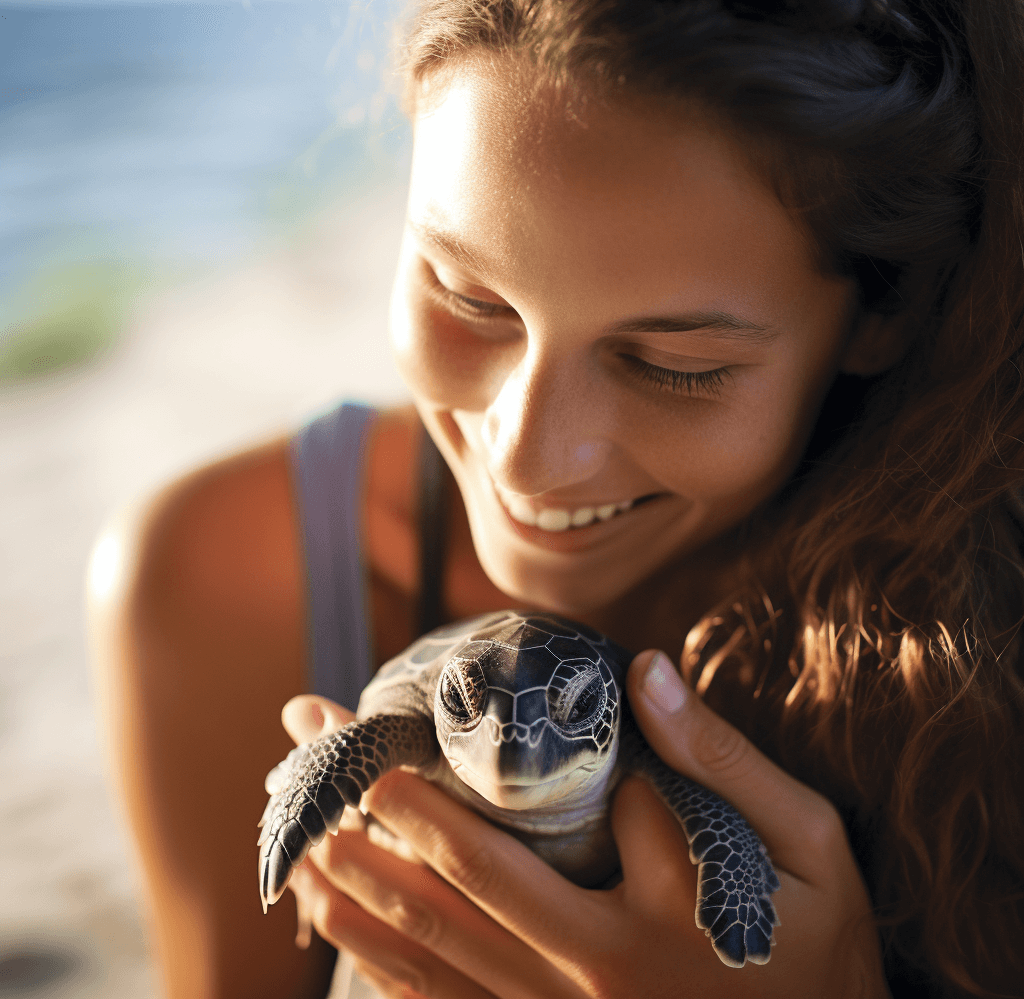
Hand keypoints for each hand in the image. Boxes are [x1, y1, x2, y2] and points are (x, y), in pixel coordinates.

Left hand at [280, 651, 890, 998]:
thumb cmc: (822, 949)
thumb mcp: (810, 846)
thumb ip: (725, 762)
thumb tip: (646, 669)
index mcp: (655, 918)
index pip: (563, 819)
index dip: (493, 766)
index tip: (415, 722)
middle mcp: (592, 977)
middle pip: (464, 882)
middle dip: (383, 811)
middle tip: (321, 754)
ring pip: (436, 953)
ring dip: (360, 890)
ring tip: (300, 838)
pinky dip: (386, 967)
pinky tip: (342, 932)